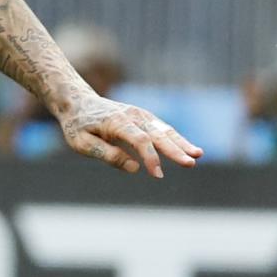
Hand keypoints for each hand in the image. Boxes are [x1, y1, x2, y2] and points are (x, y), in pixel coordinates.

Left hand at [58, 95, 202, 177]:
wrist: (78, 102)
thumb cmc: (78, 126)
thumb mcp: (83, 144)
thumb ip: (108, 155)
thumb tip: (135, 168)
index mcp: (116, 122)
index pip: (139, 140)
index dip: (150, 157)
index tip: (157, 175)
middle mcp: (132, 116)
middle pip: (157, 134)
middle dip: (175, 149)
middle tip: (191, 163)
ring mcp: (140, 115)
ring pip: (164, 130)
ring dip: (182, 143)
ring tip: (198, 155)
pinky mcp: (144, 117)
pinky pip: (162, 129)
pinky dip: (177, 139)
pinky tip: (190, 150)